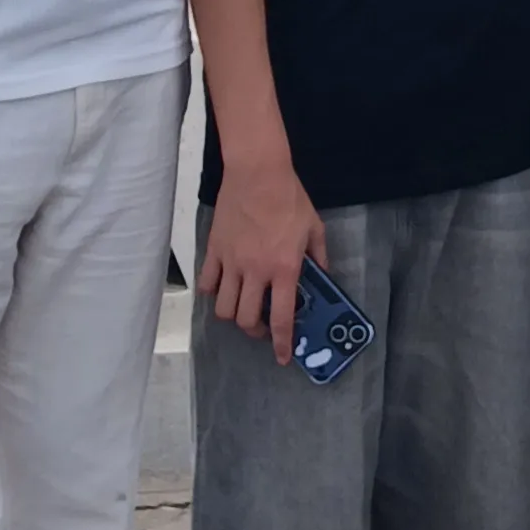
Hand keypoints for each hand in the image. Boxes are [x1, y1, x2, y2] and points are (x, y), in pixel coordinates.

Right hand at [201, 163, 328, 364]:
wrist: (258, 172)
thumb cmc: (289, 199)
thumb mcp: (314, 228)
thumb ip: (319, 257)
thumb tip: (322, 276)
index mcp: (284, 269)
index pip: (280, 318)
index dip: (281, 344)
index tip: (282, 357)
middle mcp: (256, 272)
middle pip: (245, 320)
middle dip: (255, 331)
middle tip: (262, 326)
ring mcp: (231, 263)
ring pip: (222, 308)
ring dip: (232, 315)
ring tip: (242, 307)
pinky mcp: (214, 251)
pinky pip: (207, 283)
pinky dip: (212, 291)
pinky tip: (222, 287)